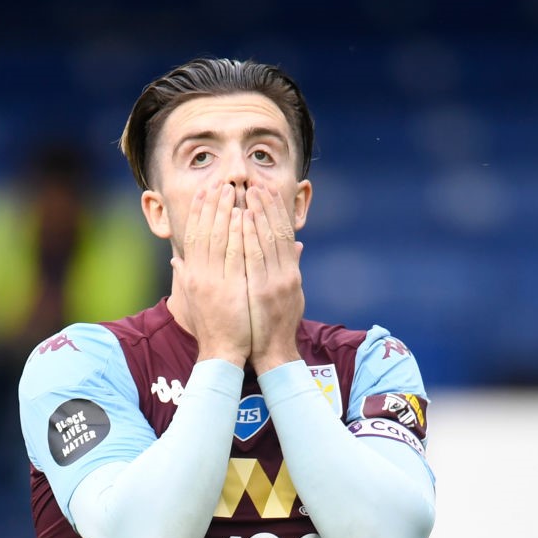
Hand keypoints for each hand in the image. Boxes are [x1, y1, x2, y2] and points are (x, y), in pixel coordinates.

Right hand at [170, 183, 250, 366]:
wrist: (222, 352)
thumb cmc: (211, 326)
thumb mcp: (193, 298)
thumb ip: (185, 276)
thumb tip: (175, 260)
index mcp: (192, 275)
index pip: (194, 236)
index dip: (199, 212)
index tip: (206, 192)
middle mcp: (200, 275)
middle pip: (205, 231)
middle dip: (213, 204)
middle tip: (221, 182)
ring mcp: (216, 282)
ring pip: (220, 238)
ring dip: (227, 212)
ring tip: (235, 190)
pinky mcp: (232, 289)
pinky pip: (237, 255)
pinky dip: (240, 234)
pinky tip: (245, 216)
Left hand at [242, 184, 303, 374]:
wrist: (273, 354)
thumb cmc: (274, 325)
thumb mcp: (288, 294)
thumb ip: (288, 268)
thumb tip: (296, 246)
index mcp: (290, 273)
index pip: (283, 234)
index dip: (275, 211)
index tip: (265, 191)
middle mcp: (286, 274)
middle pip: (276, 231)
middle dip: (266, 206)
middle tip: (254, 183)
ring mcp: (275, 282)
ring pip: (266, 240)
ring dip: (257, 214)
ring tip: (247, 193)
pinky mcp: (262, 291)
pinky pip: (254, 258)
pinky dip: (249, 237)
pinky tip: (241, 219)